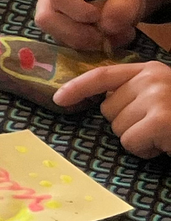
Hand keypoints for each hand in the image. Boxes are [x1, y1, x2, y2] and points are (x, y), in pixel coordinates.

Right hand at [33, 0, 141, 53]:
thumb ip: (122, 5)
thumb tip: (107, 27)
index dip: (78, 10)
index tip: (99, 16)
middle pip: (47, 19)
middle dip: (80, 32)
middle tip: (105, 35)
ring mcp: (49, 17)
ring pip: (55, 36)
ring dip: (85, 42)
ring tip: (109, 37)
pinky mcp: (56, 34)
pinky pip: (64, 46)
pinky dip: (87, 48)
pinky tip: (104, 41)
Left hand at [53, 60, 170, 154]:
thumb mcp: (161, 94)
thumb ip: (134, 91)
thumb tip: (103, 103)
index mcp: (148, 70)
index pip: (102, 75)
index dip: (78, 87)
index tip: (59, 98)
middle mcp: (150, 79)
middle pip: (107, 109)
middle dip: (126, 124)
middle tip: (153, 127)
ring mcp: (155, 98)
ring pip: (117, 128)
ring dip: (137, 139)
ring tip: (160, 136)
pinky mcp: (160, 121)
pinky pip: (130, 143)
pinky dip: (144, 150)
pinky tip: (163, 145)